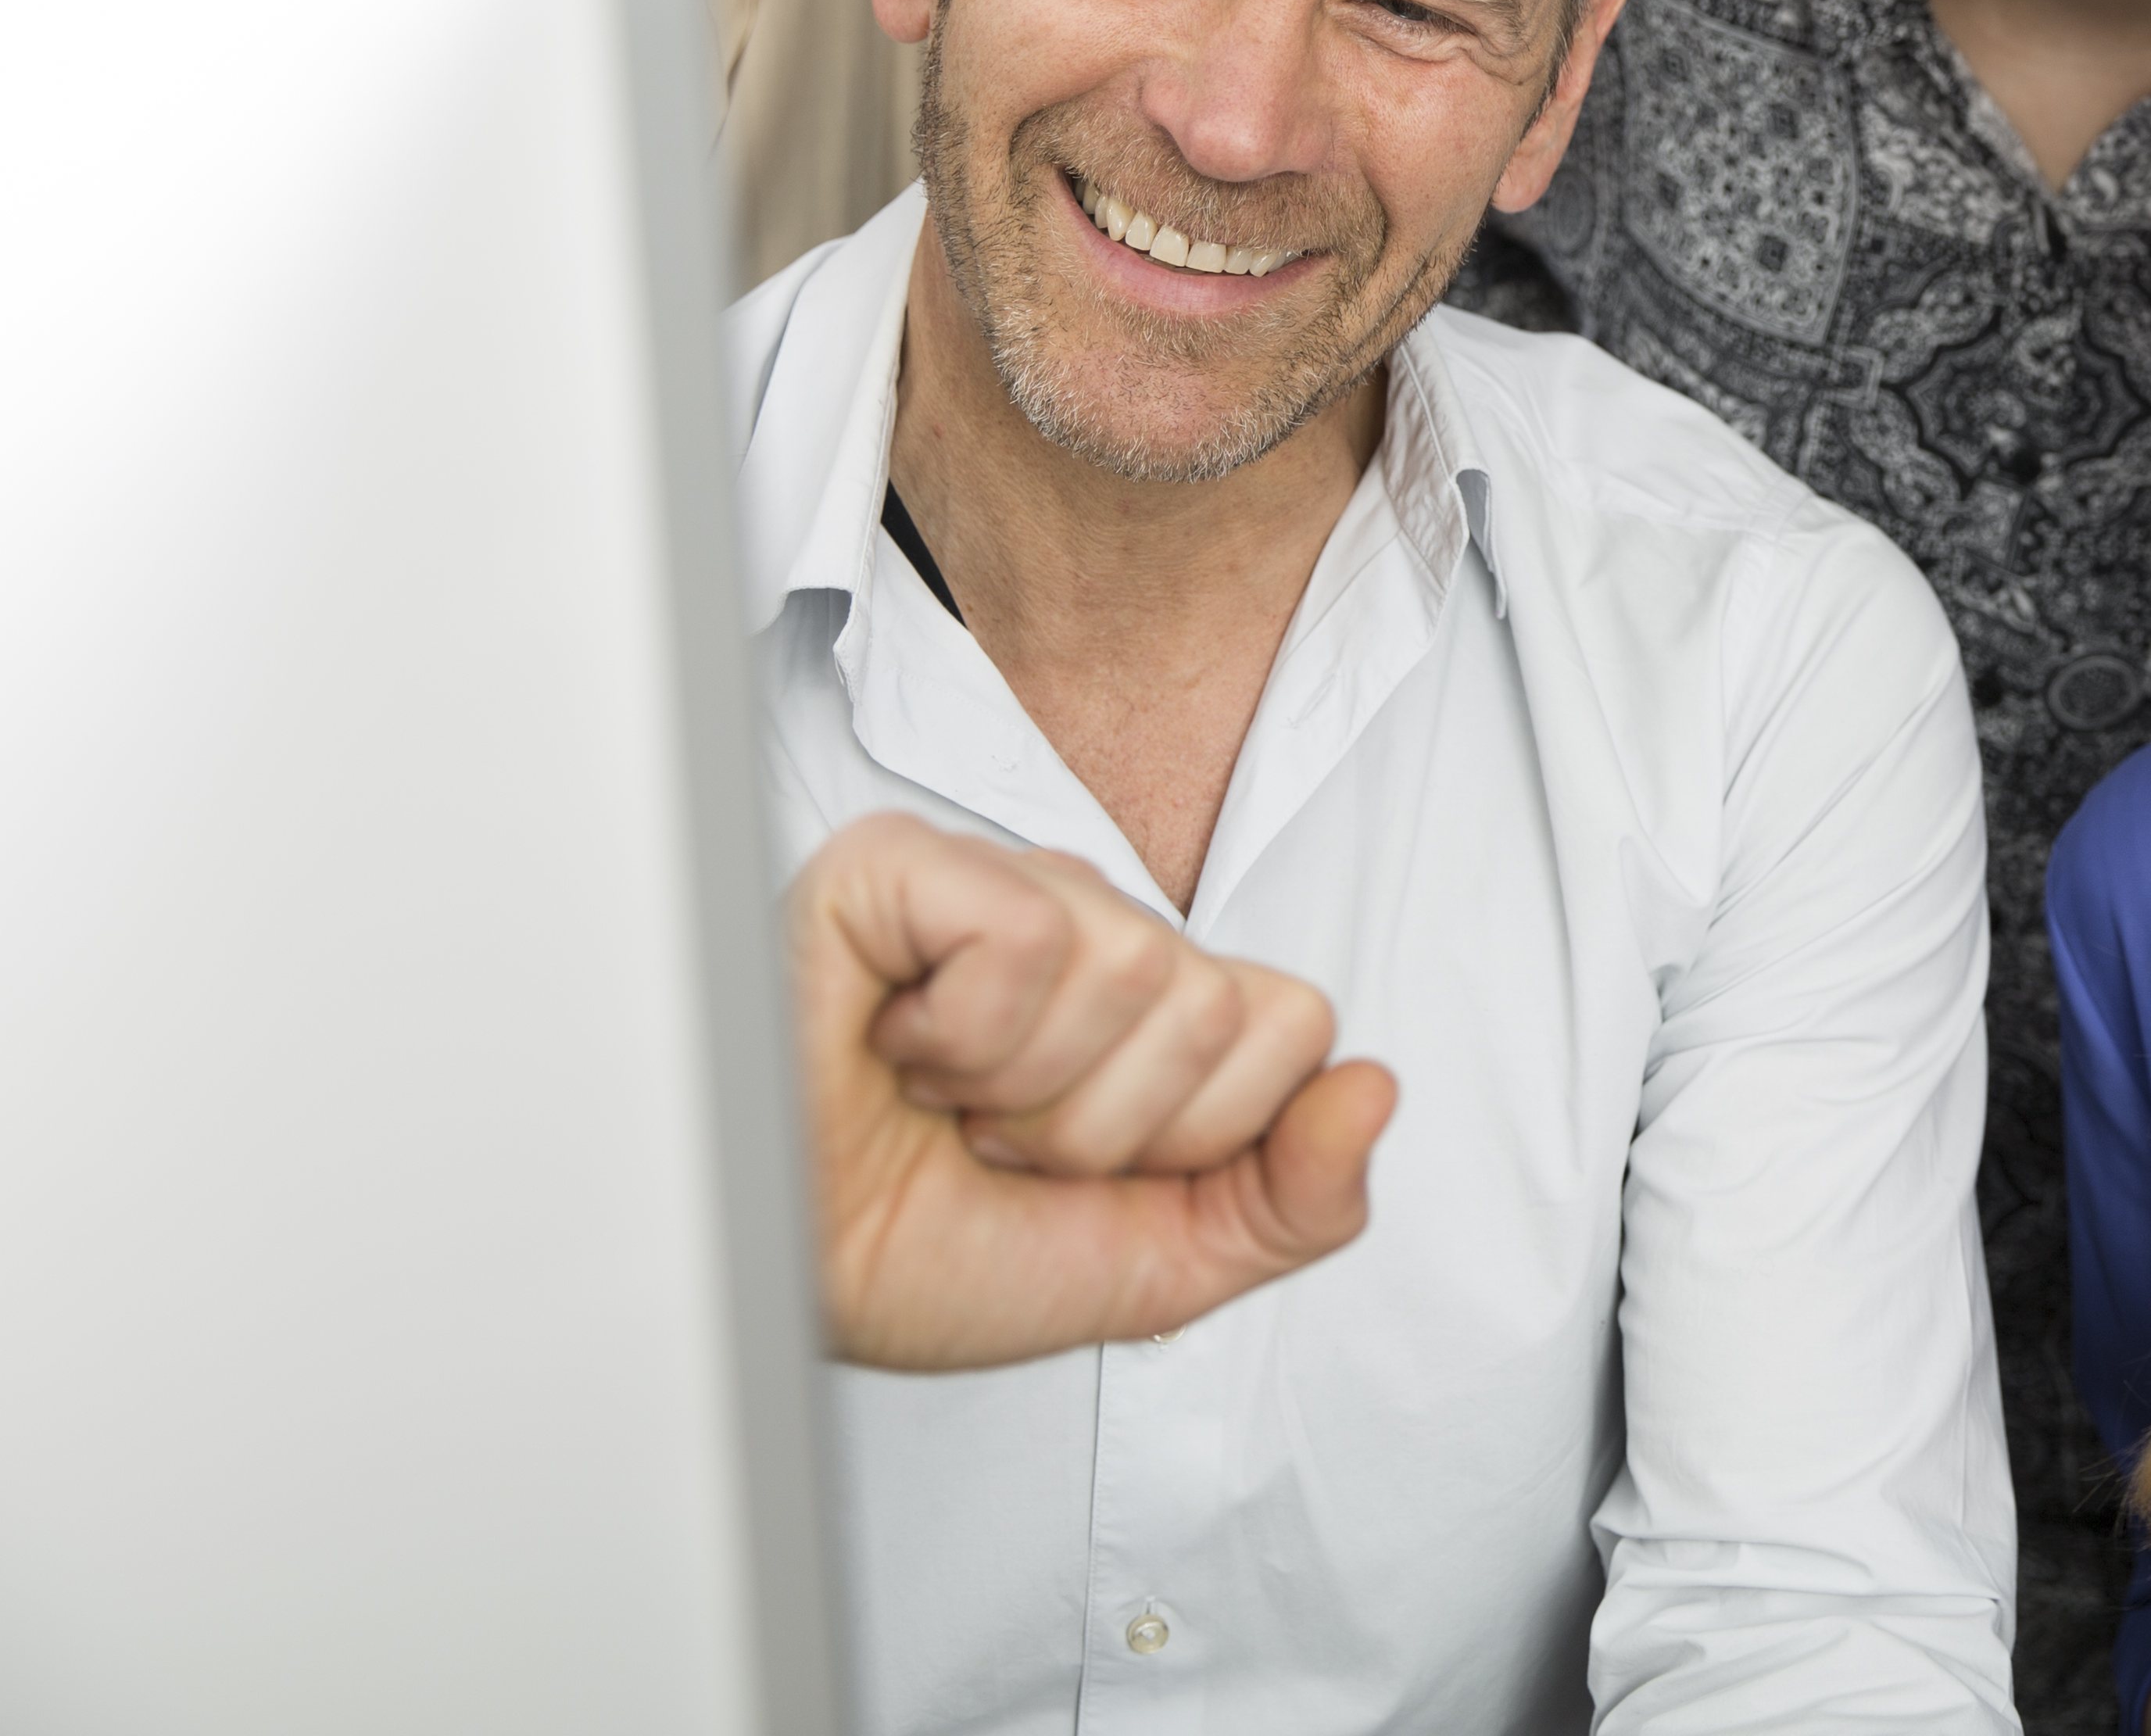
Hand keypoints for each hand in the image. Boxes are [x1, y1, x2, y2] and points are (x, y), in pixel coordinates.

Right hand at [789, 811, 1397, 1370]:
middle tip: (992, 1144)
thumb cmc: (926, 1255)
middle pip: (1217, 1006)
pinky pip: (1030, 934)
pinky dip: (962, 1035)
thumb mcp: (1155, 1265)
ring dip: (1025, 1090)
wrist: (772, 1284)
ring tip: (939, 1104)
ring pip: (1137, 966)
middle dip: (1103, 1127)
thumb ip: (1294, 1201)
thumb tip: (1378, 1089)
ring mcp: (1001, 887)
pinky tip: (894, 1048)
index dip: (1201, 1135)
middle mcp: (1092, 929)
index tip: (1084, 1171)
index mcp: (1157, 1006)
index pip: (1295, 1025)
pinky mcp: (908, 866)